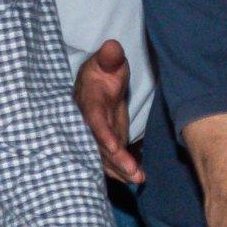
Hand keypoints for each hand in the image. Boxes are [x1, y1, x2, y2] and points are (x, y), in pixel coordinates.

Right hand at [73, 40, 143, 186]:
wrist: (98, 84)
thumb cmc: (104, 71)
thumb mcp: (108, 62)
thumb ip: (110, 58)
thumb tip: (113, 47)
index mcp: (87, 102)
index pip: (93, 119)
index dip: (102, 133)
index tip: (113, 146)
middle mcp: (86, 123)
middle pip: (98, 145)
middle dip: (115, 160)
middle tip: (134, 173)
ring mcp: (95, 136)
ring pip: (105, 157)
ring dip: (121, 170)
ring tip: (139, 180)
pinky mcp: (103, 144)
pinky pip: (111, 160)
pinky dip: (122, 171)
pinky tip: (137, 179)